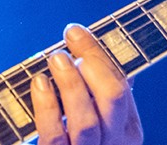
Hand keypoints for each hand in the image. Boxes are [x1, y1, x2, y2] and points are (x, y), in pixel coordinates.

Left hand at [30, 24, 141, 144]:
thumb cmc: (74, 142)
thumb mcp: (96, 120)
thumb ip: (96, 92)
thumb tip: (85, 48)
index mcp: (128, 132)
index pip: (121, 86)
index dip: (98, 55)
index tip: (74, 31)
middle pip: (113, 100)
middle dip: (92, 64)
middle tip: (67, 43)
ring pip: (86, 122)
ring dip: (71, 84)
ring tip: (55, 59)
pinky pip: (55, 138)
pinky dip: (46, 107)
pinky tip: (38, 83)